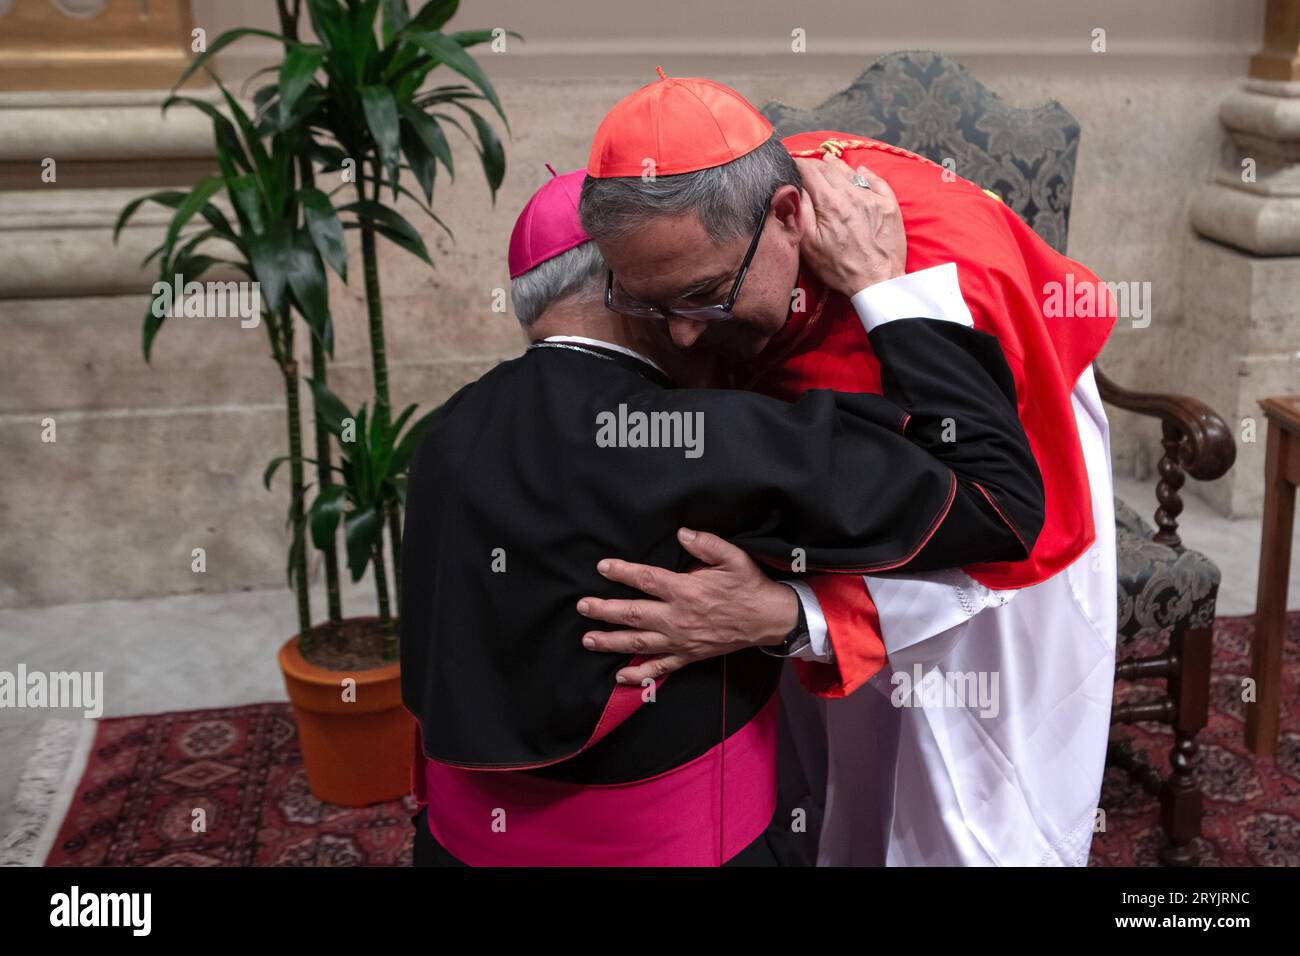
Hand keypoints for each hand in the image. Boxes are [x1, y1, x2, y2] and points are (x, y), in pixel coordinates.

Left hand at [576, 527, 797, 685]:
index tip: (602, 567)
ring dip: (611, 642)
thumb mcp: (734, 558)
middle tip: (582, 606)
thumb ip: (706, 544)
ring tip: (587, 640)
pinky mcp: (689, 656)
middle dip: (604, 610)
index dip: (622, 572)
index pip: (646, 580)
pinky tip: (619, 677)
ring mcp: (682, 641)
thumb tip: (681, 533)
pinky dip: (639, 675)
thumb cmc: (749, 586)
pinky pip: (659, 669)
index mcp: (686, 591)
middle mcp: (678, 618)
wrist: (770, 619)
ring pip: (638, 643)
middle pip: (633, 614)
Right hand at [795, 153, 905, 296]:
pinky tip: (860, 171)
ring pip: (851, 172)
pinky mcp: (888, 205)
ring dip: (836, 166)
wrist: (877, 281)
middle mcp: (852, 194)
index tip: (791, 163)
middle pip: (829, 168)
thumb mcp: (809, 244)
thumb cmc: (840, 268)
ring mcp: (873, 198)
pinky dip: (865, 174)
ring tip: (827, 162)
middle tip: (806, 166)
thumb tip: (794, 188)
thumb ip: (800, 212)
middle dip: (815, 164)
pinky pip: (876, 181)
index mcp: (829, 202)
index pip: (809, 170)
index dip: (797, 164)